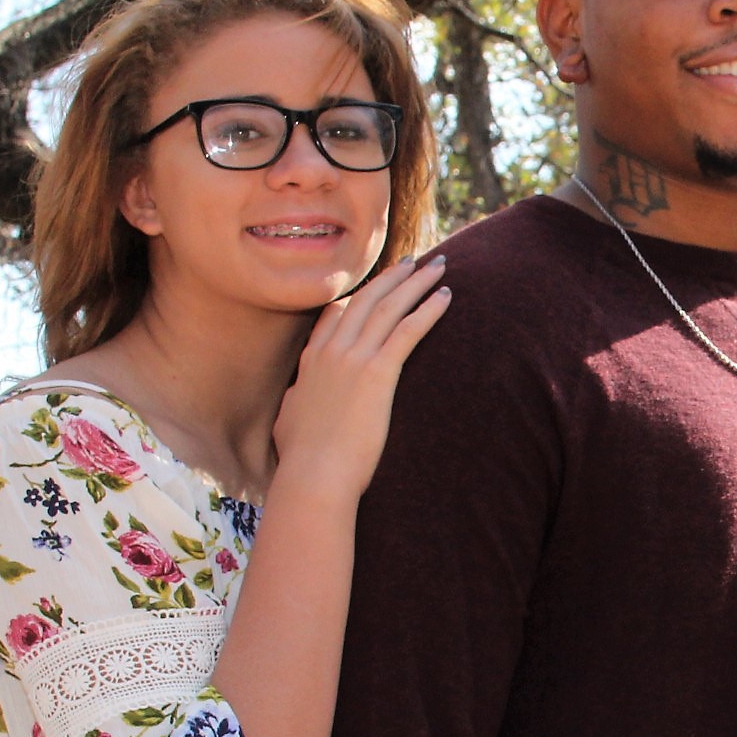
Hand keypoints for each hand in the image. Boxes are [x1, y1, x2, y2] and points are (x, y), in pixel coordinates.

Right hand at [270, 252, 451, 500]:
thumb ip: (299, 401)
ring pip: (389, 307)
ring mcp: (352, 358)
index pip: (336, 314)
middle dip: (393, 276)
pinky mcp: (377, 373)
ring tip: (438, 266)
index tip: (380, 281)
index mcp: (311, 360)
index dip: (360, 294)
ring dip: (416, 282)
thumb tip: (297, 401)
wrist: (314, 475)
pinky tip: (445, 297)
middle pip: (366, 300)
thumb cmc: (304, 459)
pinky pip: (407, 330)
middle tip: (415, 261)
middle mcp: (331, 351)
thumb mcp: (291, 420)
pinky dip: (428, 309)